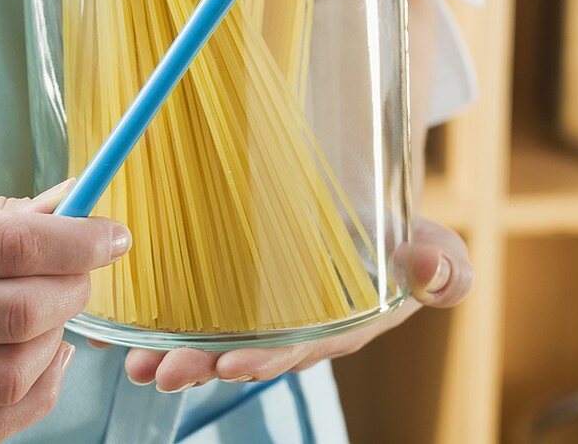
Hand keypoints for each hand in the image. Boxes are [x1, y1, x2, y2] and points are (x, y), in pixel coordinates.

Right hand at [0, 156, 130, 443]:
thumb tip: (67, 205)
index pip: (13, 247)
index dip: (79, 239)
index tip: (113, 234)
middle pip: (19, 314)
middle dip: (75, 286)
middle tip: (84, 262)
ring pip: (7, 377)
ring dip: (58, 340)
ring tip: (60, 305)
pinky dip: (33, 400)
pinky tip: (45, 359)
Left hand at [123, 218, 471, 391]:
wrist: (374, 207)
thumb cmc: (403, 236)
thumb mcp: (434, 249)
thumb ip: (444, 268)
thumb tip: (429, 266)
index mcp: (346, 328)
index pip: (304, 348)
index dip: (268, 358)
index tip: (232, 363)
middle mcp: (303, 329)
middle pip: (250, 351)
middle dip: (207, 364)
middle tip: (163, 370)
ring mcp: (270, 314)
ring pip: (220, 337)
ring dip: (179, 353)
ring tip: (138, 364)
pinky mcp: (244, 291)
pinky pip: (206, 309)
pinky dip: (169, 320)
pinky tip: (133, 331)